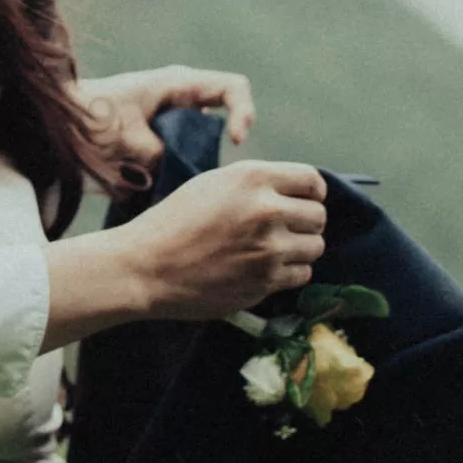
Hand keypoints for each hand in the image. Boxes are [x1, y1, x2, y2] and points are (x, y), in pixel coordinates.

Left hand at [77, 66, 257, 196]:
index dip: (243, 113)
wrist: (53, 124)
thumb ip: (158, 157)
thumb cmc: (87, 117)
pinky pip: (176, 160)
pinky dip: (168, 174)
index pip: (232, 88)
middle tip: (187, 175)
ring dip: (184, 168)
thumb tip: (171, 177)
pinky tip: (149, 187)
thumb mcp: (125, 138)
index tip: (233, 142)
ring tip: (159, 182)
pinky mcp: (157, 142)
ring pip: (196, 148)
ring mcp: (168, 121)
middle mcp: (179, 100)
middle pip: (217, 125)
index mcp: (177, 84)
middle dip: (207, 153)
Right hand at [118, 160, 326, 319]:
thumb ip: (255, 185)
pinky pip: (301, 275)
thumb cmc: (171, 223)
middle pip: (318, 216)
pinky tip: (263, 270)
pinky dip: (288, 273)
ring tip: (271, 251)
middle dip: (304, 222)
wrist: (144, 268)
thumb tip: (293, 195)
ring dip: (299, 249)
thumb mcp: (212, 185)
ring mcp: (269, 250)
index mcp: (252, 179)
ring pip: (315, 247)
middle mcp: (267, 211)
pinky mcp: (265, 283)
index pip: (312, 181)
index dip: (311, 192)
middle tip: (281, 229)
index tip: (302, 201)